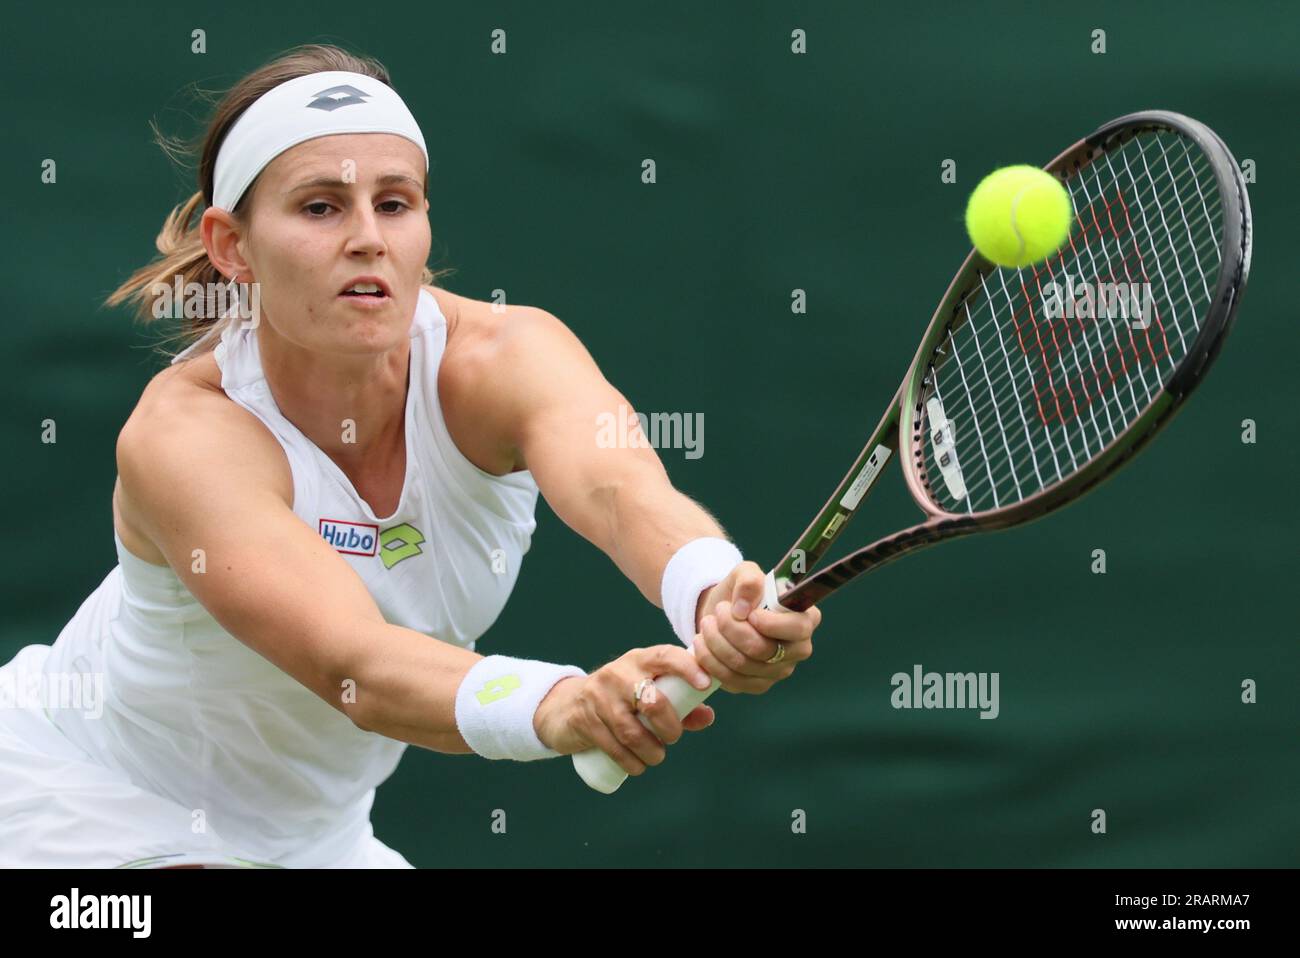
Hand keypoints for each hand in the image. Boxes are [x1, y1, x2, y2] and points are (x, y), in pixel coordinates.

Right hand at [533, 645, 716, 775]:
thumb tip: (708, 716)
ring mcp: (598, 696)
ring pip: (632, 731)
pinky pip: (613, 746)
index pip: (664, 656)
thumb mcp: (647, 693)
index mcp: (639, 661)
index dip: (687, 668)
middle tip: (673, 738)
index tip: (705, 685)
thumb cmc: (620, 698)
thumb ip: (680, 705)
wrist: (566, 706)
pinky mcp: (584, 719)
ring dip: (651, 752)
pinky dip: (630, 763)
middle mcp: (618, 674)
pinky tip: (637, 767)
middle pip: (652, 701)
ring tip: (656, 757)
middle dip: (670, 728)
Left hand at [693, 561, 820, 693]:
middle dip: (732, 629)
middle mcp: (798, 649)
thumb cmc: (741, 593)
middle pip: (764, 649)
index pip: (798, 628)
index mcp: (806, 619)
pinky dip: (710, 661)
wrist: (722, 614)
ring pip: (743, 665)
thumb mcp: (744, 573)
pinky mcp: (757, 685)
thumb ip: (748, 580)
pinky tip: (702, 643)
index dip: (771, 624)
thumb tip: (742, 607)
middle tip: (718, 611)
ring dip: (716, 642)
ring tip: (706, 623)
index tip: (749, 614)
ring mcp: (778, 671)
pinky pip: (731, 680)